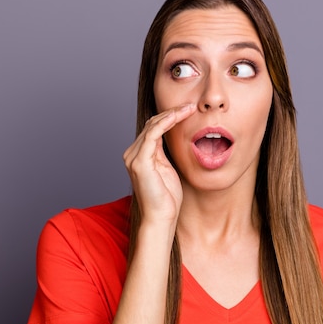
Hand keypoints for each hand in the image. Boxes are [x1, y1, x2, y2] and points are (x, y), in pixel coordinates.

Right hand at [123, 104, 195, 230]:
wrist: (161, 218)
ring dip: (172, 114)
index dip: (169, 117)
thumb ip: (164, 154)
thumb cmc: (167, 199)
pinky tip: (179, 116)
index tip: (188, 110)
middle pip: (151, 124)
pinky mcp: (139, 162)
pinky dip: (167, 122)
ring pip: (152, 126)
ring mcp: (133, 157)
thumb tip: (173, 138)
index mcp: (139, 155)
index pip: (152, 128)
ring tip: (189, 108)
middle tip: (191, 105)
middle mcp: (132, 154)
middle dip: (171, 112)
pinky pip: (153, 134)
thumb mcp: (167, 170)